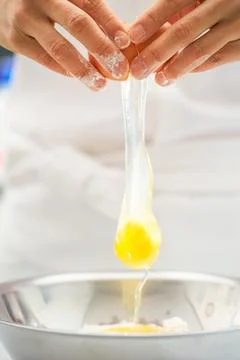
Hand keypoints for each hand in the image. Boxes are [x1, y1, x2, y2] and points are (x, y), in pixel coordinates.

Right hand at [0, 0, 129, 90]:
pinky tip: (77, 77)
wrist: (0, 1)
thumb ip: (89, 13)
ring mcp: (25, 19)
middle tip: (118, 69)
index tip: (126, 43)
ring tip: (99, 84)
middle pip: (78, 24)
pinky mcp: (14, 39)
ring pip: (59, 48)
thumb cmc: (39, 2)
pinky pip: (44, 59)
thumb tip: (120, 40)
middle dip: (102, 49)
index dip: (111, 24)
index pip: (91, 4)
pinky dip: (63, 70)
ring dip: (83, 69)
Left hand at [129, 0, 239, 84]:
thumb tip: (146, 31)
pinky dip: (197, 67)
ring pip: (201, 49)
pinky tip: (180, 73)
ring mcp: (237, 24)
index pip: (174, 1)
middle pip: (184, 31)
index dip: (152, 20)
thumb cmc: (222, 0)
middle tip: (139, 69)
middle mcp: (224, 2)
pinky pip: (219, 57)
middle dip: (157, 53)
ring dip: (176, 67)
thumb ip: (178, 7)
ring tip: (159, 79)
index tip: (133, 36)